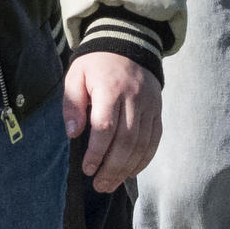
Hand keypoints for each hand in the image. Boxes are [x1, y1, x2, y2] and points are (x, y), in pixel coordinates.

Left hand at [61, 50, 161, 193]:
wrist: (128, 44)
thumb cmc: (96, 64)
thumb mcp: (75, 76)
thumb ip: (72, 104)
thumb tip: (73, 134)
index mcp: (110, 88)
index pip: (105, 126)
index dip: (97, 152)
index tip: (87, 169)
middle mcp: (134, 98)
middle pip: (126, 140)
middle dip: (112, 167)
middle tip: (99, 185)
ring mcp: (149, 105)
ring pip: (142, 143)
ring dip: (127, 168)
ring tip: (111, 184)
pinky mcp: (157, 110)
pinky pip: (154, 139)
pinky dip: (144, 159)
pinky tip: (131, 172)